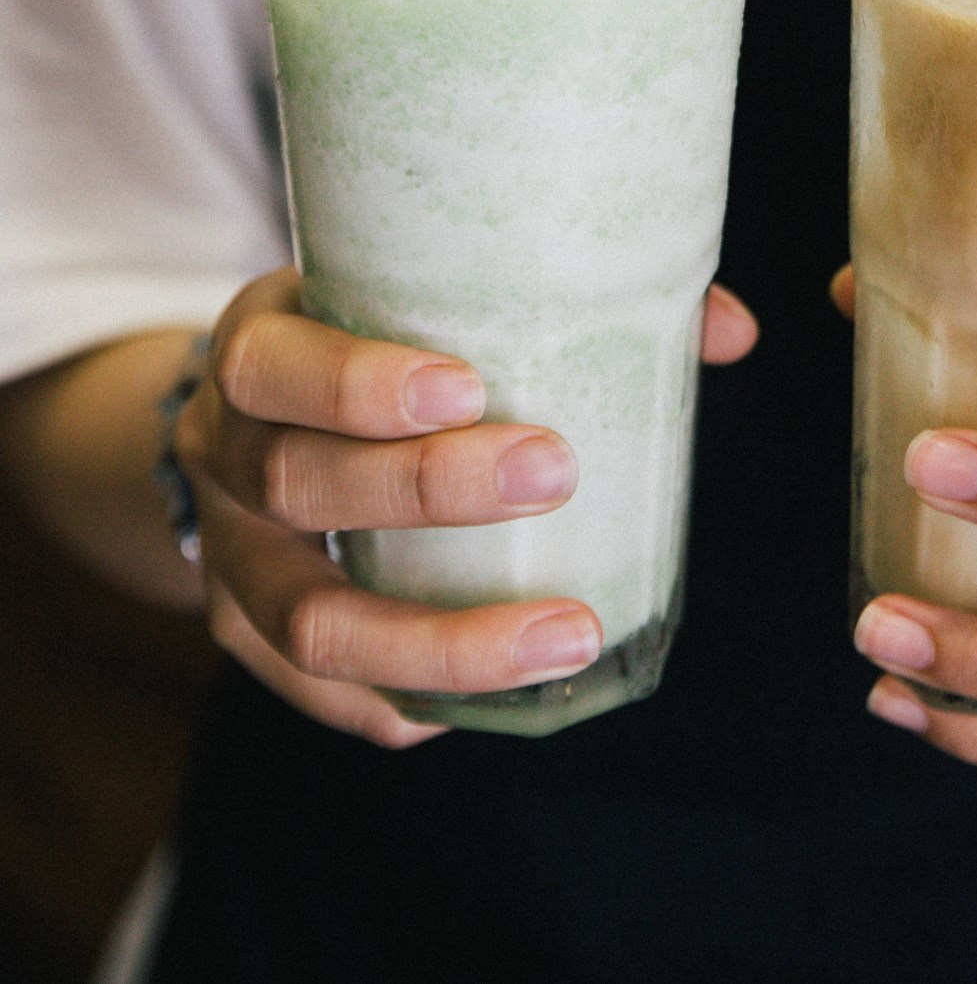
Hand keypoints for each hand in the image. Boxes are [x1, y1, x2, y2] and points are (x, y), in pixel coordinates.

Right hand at [177, 266, 756, 747]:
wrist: (248, 414)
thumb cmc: (368, 342)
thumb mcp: (416, 299)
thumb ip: (564, 303)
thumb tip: (729, 330)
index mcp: (257, 348)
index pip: (273, 365)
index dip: (356, 383)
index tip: (468, 385)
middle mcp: (220, 455)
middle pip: (296, 482)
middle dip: (427, 487)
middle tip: (553, 472)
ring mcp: (227, 559)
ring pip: (307, 619)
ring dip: (438, 638)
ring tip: (567, 635)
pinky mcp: (246, 638)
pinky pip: (317, 695)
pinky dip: (401, 701)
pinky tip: (490, 704)